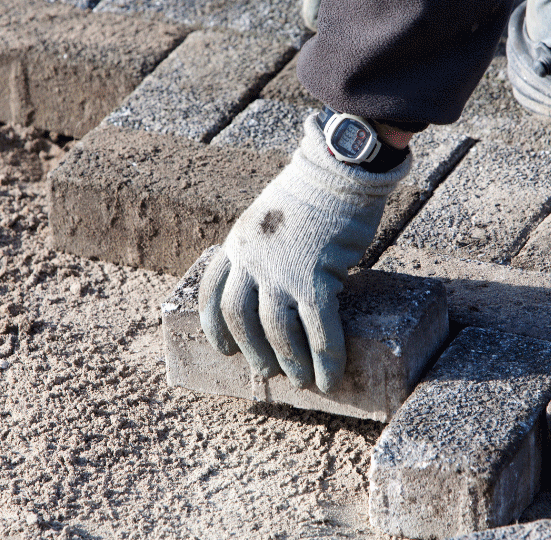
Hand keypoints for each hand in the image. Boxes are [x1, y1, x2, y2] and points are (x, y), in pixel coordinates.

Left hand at [198, 115, 410, 391]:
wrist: (338, 172)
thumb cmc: (313, 193)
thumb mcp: (269, 218)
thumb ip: (264, 249)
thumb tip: (279, 282)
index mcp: (238, 244)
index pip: (212, 292)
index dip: (214, 327)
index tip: (223, 349)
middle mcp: (251, 261)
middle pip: (239, 318)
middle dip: (252, 350)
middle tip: (267, 371)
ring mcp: (281, 271)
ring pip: (276, 331)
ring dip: (289, 361)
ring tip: (302, 380)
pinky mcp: (316, 279)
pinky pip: (318, 330)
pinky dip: (325, 359)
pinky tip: (329, 377)